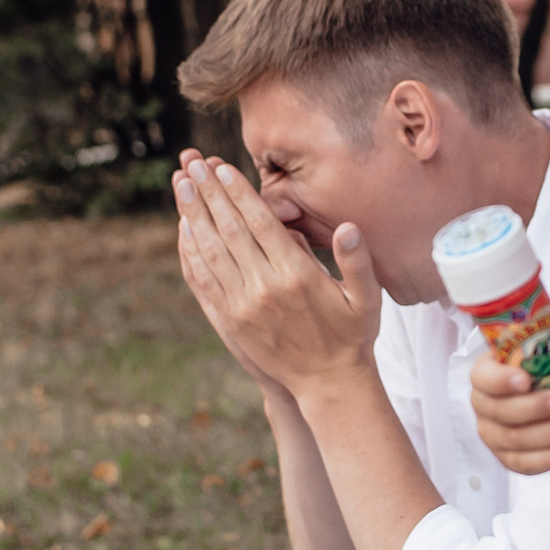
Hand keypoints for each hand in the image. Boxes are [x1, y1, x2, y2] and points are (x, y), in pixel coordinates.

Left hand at [171, 152, 380, 400]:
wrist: (328, 384)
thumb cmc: (352, 335)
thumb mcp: (368, 298)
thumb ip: (358, 261)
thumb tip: (349, 228)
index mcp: (297, 276)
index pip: (260, 223)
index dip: (238, 193)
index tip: (221, 168)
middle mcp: (265, 288)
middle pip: (229, 230)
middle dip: (209, 194)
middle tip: (191, 165)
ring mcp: (243, 306)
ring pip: (210, 252)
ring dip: (193, 216)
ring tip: (181, 187)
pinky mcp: (231, 322)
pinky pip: (204, 281)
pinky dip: (191, 254)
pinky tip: (184, 231)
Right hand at [469, 344, 549, 474]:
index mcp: (492, 371)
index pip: (482, 376)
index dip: (499, 380)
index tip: (525, 380)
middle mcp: (485, 404)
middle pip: (499, 410)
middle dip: (533, 408)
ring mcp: (495, 434)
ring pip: (514, 439)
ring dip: (549, 434)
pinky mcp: (510, 459)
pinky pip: (525, 464)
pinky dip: (549, 458)